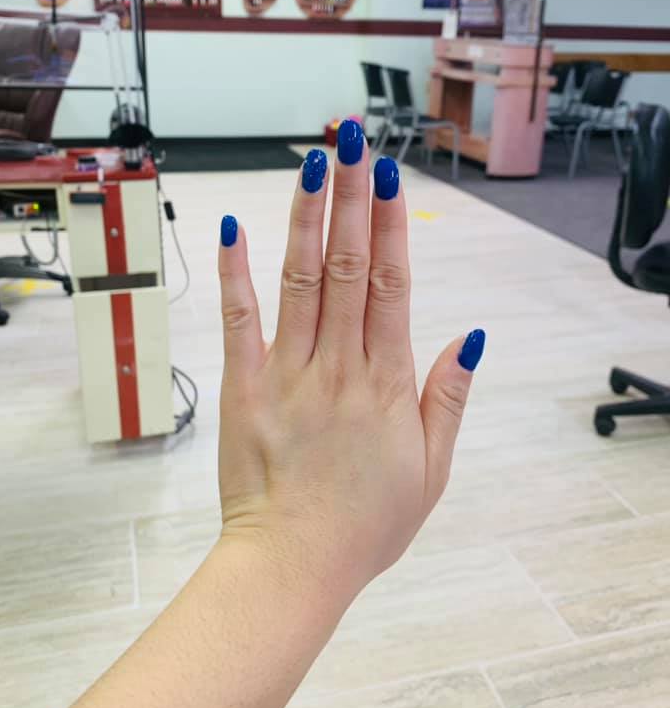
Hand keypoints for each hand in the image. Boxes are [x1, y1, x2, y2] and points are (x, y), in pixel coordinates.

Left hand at [217, 120, 483, 603]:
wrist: (292, 566)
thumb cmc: (365, 524)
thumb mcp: (432, 471)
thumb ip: (449, 398)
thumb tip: (474, 336)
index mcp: (385, 383)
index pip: (389, 284)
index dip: (388, 223)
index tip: (386, 173)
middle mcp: (337, 367)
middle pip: (345, 266)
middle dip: (349, 197)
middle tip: (350, 140)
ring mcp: (287, 374)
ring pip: (298, 281)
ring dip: (304, 218)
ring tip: (311, 163)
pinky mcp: (243, 390)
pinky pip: (239, 323)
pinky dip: (236, 274)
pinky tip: (233, 228)